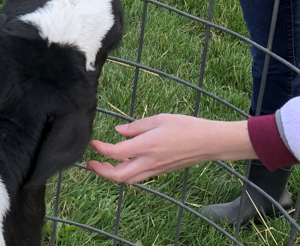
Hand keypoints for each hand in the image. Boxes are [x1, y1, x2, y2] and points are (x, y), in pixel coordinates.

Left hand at [86, 114, 253, 184]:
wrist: (208, 142)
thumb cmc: (186, 126)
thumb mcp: (159, 119)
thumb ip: (136, 126)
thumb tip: (119, 131)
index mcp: (146, 146)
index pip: (115, 153)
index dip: (100, 150)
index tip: (93, 143)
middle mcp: (148, 161)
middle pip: (118, 176)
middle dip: (101, 172)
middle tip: (91, 163)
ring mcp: (155, 169)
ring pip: (128, 180)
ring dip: (113, 175)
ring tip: (105, 165)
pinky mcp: (161, 171)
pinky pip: (139, 178)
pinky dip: (127, 174)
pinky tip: (125, 163)